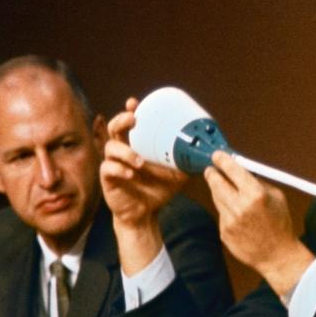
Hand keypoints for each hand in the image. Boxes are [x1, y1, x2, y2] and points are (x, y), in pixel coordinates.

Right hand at [100, 97, 188, 272]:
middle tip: (134, 120)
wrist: (145, 214)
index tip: (135, 102)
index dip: (130, 110)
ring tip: (140, 161)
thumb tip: (208, 152)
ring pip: (110, 148)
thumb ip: (188, 161)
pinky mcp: (108, 179)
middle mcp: (123, 150)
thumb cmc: (158, 189)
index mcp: (137, 144)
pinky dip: (119, 169)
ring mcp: (113, 163)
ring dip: (125, 150)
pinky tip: (131, 173)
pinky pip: (108, 169)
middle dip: (121, 120)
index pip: (129, 122)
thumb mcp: (177, 173)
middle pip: (114, 127)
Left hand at [204, 151, 314, 295]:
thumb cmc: (280, 225)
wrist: (276, 255)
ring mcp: (230, 220)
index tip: (217, 156)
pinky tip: (237, 215)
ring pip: (216, 197)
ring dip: (219, 191)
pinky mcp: (224, 232)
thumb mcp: (277, 197)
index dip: (222, 160)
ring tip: (227, 190)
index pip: (232, 170)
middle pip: (216, 182)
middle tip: (212, 170)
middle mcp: (240, 206)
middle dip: (213, 174)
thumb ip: (258, 182)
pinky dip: (226, 210)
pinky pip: (221, 214)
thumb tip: (242, 170)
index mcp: (256, 194)